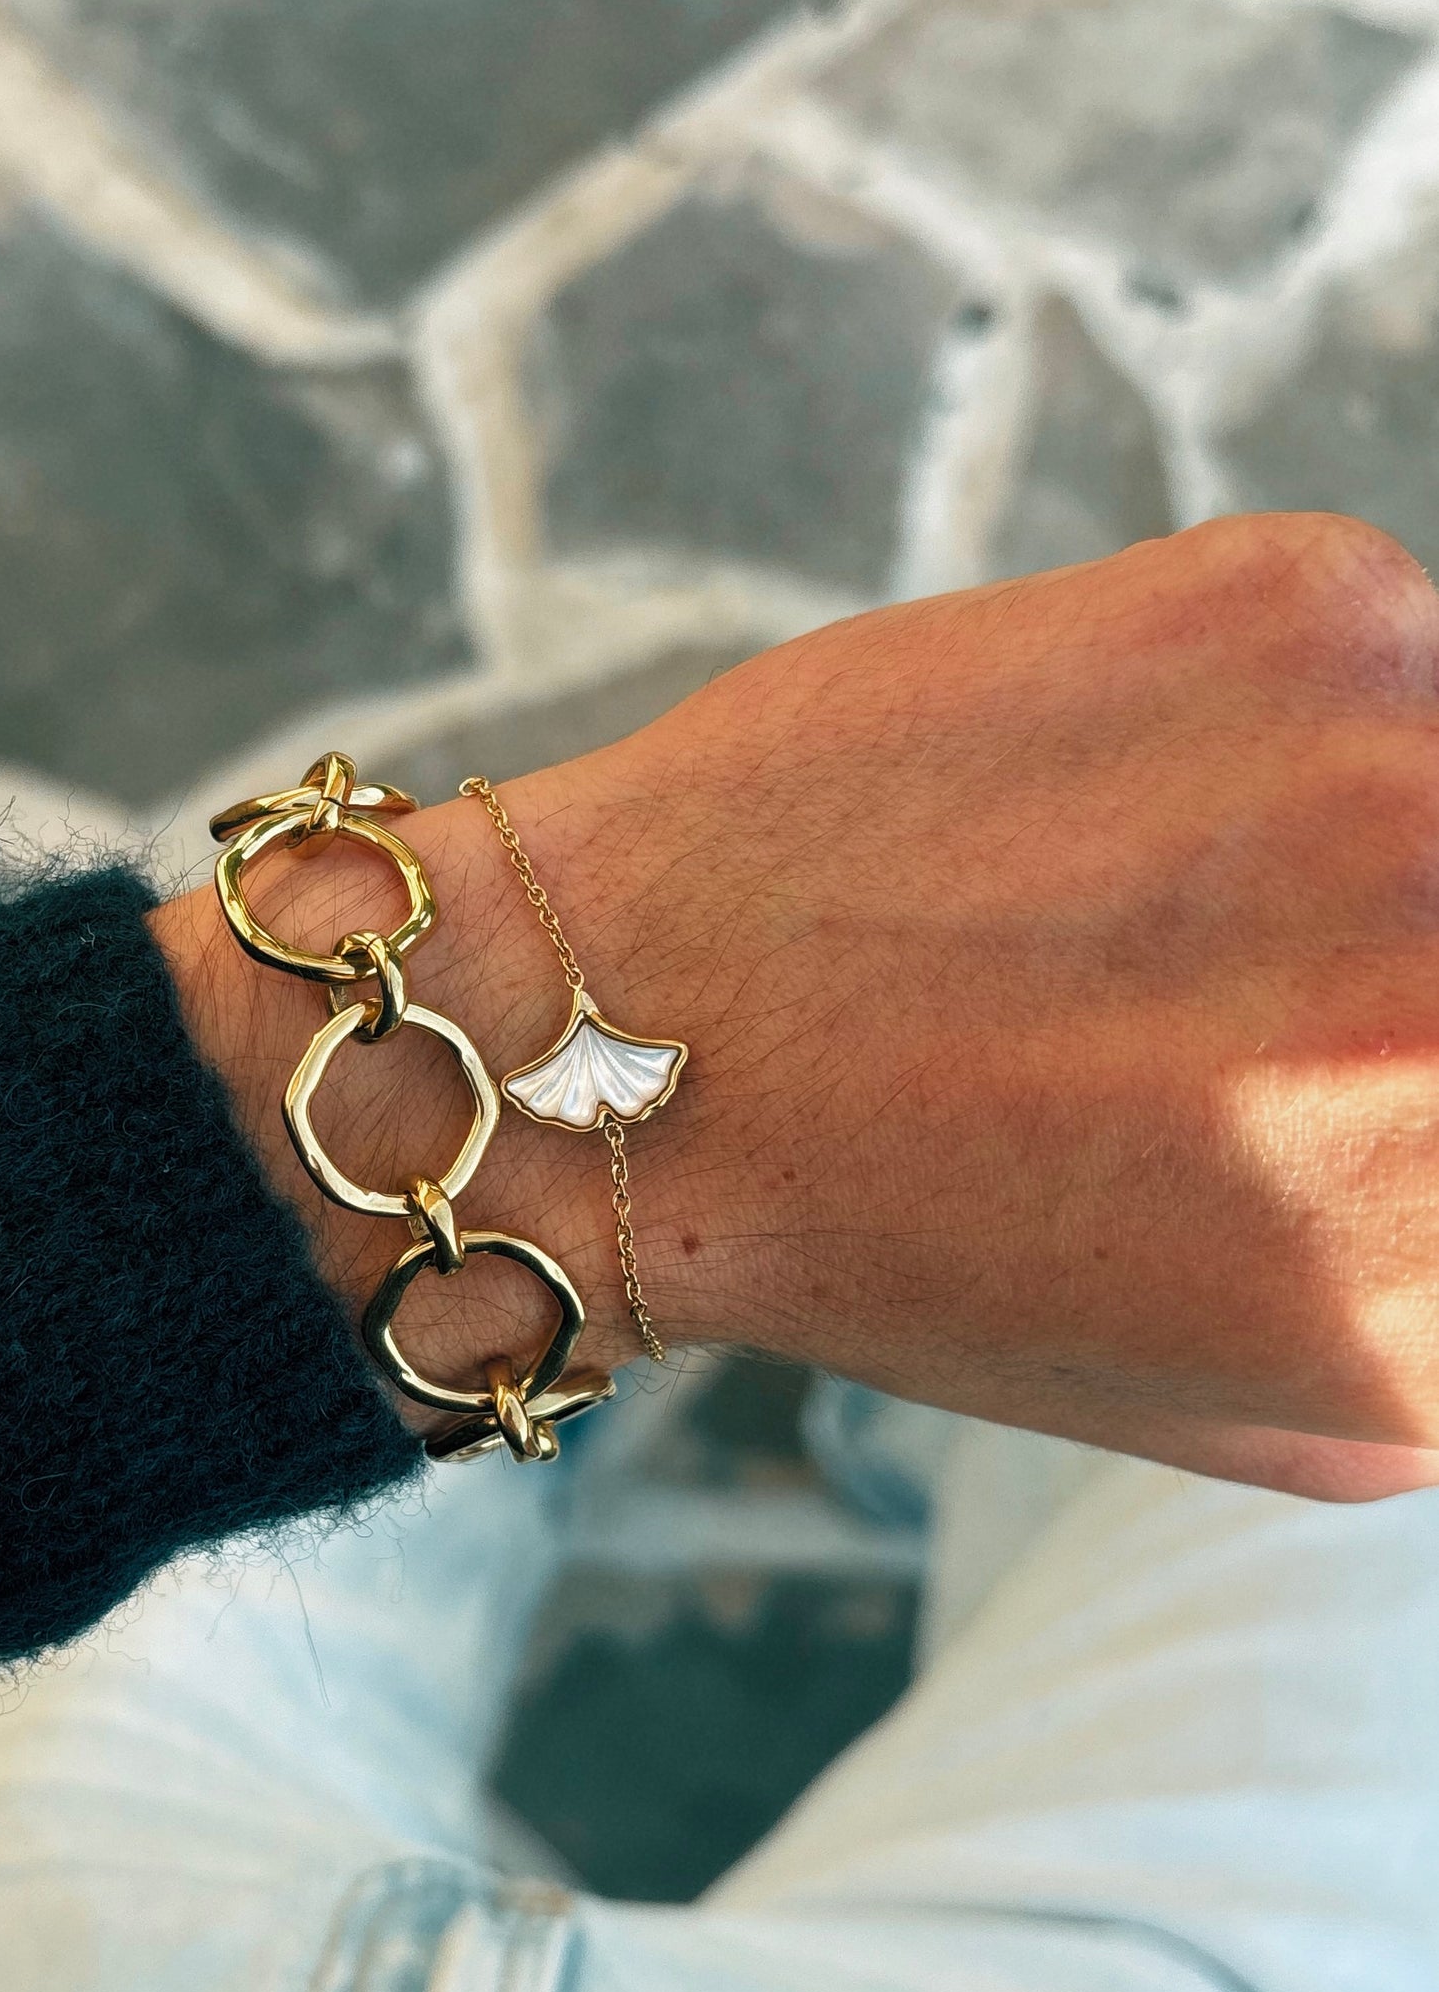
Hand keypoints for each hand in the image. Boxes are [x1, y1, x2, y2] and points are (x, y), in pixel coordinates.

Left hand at [157, 513, 1438, 1500]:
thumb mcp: (1311, 1398)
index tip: (1418, 1055)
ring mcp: (1407, 768)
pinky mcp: (1304, 593)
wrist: (631, 1044)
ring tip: (1228, 902)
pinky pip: (1423, 658)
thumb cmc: (942, 1249)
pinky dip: (1344, 723)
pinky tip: (1162, 797)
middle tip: (1318, 976)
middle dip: (1418, 962)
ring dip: (1399, 842)